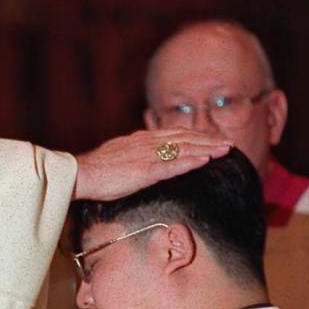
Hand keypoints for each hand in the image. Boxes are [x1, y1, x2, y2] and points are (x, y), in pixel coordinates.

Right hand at [74, 128, 230, 200]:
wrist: (79, 174)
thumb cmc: (95, 171)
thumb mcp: (118, 158)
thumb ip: (135, 157)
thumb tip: (144, 161)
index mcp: (141, 140)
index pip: (174, 135)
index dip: (196, 137)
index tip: (212, 140)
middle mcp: (147, 143)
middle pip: (184, 138)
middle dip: (208, 140)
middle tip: (229, 143)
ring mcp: (147, 156)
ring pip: (183, 148)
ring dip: (207, 148)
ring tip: (226, 149)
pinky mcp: (144, 170)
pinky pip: (172, 164)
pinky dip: (191, 160)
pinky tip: (205, 160)